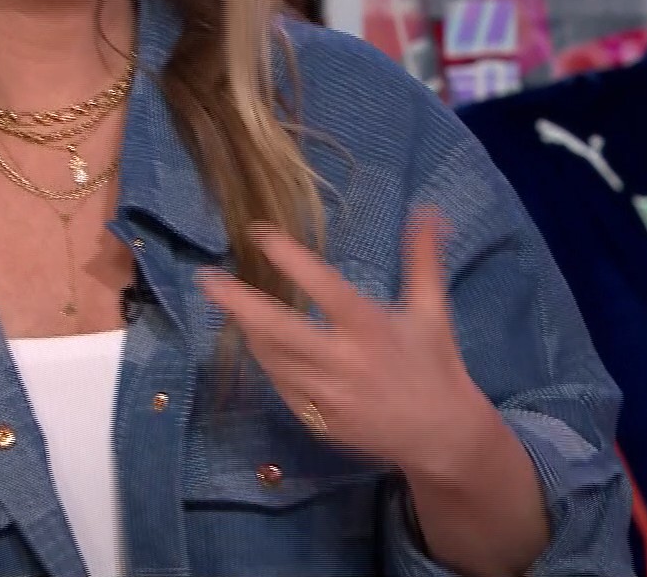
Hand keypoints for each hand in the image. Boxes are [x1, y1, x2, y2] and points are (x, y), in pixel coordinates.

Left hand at [198, 206, 500, 482]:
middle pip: (281, 331)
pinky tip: (256, 342)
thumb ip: (422, 259)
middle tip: (205, 279)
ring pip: (273, 361)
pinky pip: (281, 389)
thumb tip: (426, 210)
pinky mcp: (319, 423)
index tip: (259, 234)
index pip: (325, 289)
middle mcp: (345, 364)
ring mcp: (328, 397)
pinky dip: (266, 363)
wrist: (440, 436)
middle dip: (239, 304)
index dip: (291, 260)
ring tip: (225, 304)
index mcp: (372, 330)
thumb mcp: (431, 310)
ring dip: (247, 331)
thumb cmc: (434, 365)